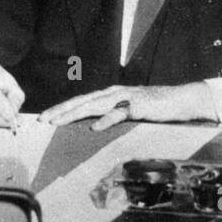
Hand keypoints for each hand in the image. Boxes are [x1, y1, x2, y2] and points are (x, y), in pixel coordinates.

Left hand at [40, 82, 217, 130]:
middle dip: (60, 110)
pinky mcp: (137, 106)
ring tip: (58, 122)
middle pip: (81, 101)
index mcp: (109, 95)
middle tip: (42, 120)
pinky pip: (119, 114)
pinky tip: (95, 128)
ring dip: (74, 114)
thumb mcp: (128, 111)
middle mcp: (113, 93)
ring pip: (93, 105)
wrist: (179, 100)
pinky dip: (106, 120)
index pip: (80, 101)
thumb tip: (94, 126)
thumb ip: (112, 115)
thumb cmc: (153, 108)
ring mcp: (124, 98)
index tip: (44, 118)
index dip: (62, 108)